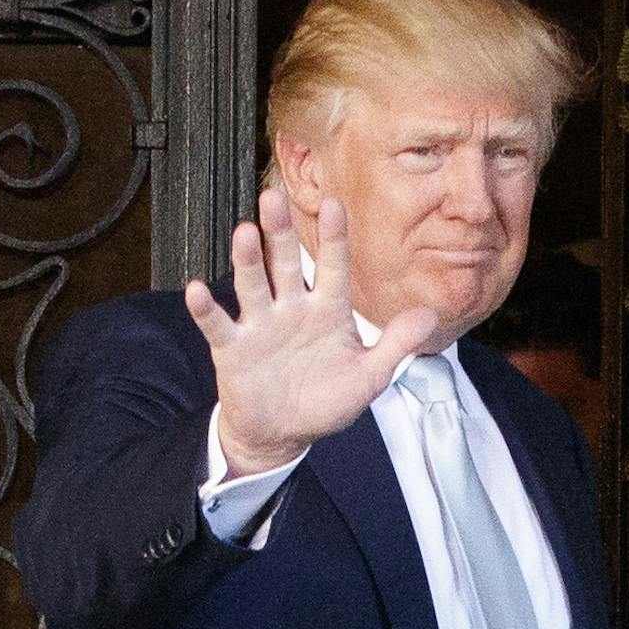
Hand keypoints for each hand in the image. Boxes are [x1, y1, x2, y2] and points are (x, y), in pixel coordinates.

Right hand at [184, 190, 436, 475]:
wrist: (284, 433)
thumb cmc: (327, 401)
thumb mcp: (370, 376)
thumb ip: (396, 344)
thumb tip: (430, 315)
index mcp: (328, 311)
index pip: (333, 267)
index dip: (334, 238)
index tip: (336, 204)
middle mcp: (292, 309)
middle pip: (285, 263)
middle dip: (280, 232)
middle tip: (274, 196)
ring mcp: (260, 325)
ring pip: (253, 285)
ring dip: (248, 260)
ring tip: (245, 232)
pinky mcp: (233, 348)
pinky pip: (218, 324)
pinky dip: (206, 309)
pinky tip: (198, 289)